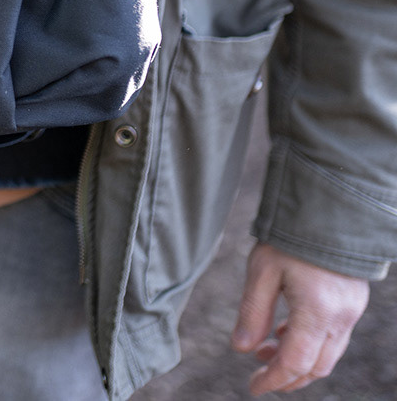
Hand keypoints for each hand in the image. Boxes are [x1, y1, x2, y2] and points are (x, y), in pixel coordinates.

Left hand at [231, 242, 369, 394]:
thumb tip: (241, 350)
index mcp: (318, 311)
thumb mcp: (262, 271)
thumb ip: (253, 312)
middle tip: (260, 378)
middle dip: (288, 378)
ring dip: (299, 362)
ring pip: (328, 355)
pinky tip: (285, 333)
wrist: (329, 211)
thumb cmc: (290, 238)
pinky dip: (310, 344)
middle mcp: (341, 317)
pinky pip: (334, 337)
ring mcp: (351, 311)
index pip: (296, 362)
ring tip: (265, 353)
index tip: (253, 388)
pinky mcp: (353, 303)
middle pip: (317, 367)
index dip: (273, 380)